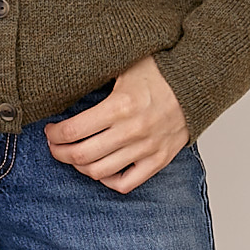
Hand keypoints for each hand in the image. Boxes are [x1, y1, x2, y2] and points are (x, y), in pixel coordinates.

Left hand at [42, 56, 190, 191]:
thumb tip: (65, 84)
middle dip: (60, 152)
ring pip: (99, 172)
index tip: (50, 130)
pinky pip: (126, 183)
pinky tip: (101, 169)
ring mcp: (146, 148)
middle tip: (55, 145)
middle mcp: (132, 131)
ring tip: (74, 156)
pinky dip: (108, 180)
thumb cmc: (160, 72)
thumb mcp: (124, 66)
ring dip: (79, 167)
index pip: (74, 130)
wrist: (198, 82)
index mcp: (120, 106)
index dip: (55, 134)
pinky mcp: (158, 160)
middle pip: (81, 155)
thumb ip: (98, 78)